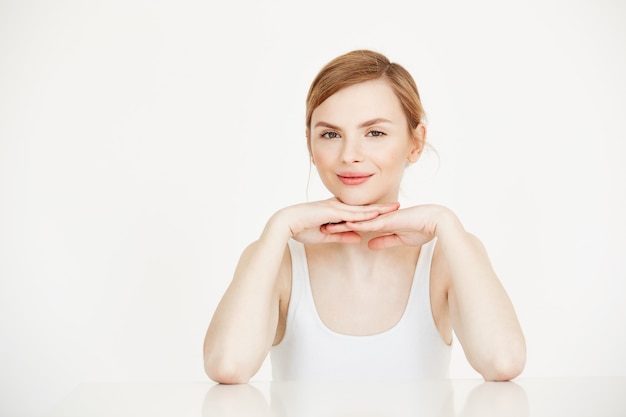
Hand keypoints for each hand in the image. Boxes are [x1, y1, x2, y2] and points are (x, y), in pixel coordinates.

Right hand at [275, 198, 399, 244]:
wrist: (287, 222)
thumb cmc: (302, 228)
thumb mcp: (326, 235)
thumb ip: (342, 235)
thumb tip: (358, 237)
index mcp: (336, 210)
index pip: (359, 211)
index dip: (373, 211)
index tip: (387, 212)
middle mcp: (338, 205)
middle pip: (364, 207)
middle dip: (382, 207)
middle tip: (398, 206)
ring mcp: (335, 207)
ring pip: (361, 209)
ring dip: (378, 209)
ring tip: (394, 209)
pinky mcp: (332, 211)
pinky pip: (351, 214)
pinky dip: (364, 215)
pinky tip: (376, 215)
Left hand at [322, 204, 458, 248]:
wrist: (438, 221)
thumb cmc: (423, 229)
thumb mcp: (398, 239)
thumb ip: (384, 241)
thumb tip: (369, 244)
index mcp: (381, 222)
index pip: (358, 224)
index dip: (343, 226)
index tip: (329, 229)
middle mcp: (380, 217)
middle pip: (354, 219)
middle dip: (337, 223)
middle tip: (319, 225)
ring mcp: (384, 217)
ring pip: (359, 220)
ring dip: (343, 223)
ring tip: (326, 226)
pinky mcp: (390, 219)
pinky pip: (371, 222)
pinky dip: (359, 223)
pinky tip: (347, 225)